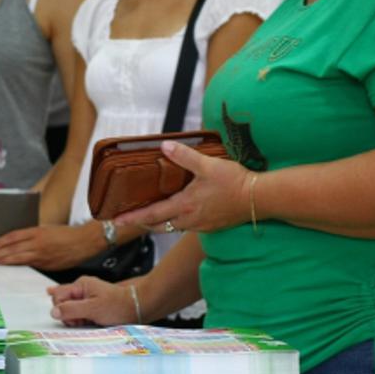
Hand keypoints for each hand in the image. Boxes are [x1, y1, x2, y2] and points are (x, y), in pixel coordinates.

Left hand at [0, 223, 101, 270]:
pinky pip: (29, 265)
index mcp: (38, 231)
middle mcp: (38, 243)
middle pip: (14, 249)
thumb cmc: (66, 234)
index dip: (1, 241)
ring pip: (19, 258)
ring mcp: (42, 255)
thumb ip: (34, 235)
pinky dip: (18, 265)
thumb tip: (19, 241)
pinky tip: (12, 267)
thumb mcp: (47, 229)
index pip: (14, 236)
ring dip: (6, 260)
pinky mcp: (46, 265)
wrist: (84, 242)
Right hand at [47, 275, 137, 325]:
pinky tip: (68, 313)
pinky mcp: (91, 306)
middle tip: (81, 321)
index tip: (73, 318)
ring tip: (87, 321)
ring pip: (70, 308)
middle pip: (62, 302)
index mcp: (80, 285)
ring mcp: (86, 297)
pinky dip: (76, 315)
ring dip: (75, 318)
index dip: (61, 309)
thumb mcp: (93, 309)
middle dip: (68, 314)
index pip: (58, 296)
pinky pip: (78, 311)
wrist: (137, 308)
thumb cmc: (117, 306)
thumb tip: (53, 312)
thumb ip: (72, 309)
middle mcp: (81, 289)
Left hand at [113, 140, 251, 233]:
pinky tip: (178, 213)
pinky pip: (187, 227)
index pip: (151, 215)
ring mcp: (201, 225)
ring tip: (148, 216)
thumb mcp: (208, 165)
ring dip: (159, 223)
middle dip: (141, 223)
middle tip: (126, 220)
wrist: (260, 198)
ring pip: (172, 227)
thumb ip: (184, 156)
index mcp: (184, 206)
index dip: (131, 218)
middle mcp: (189, 220)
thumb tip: (165, 146)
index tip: (114, 222)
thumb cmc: (234, 181)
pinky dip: (176, 221)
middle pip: (158, 225)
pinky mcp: (211, 226)